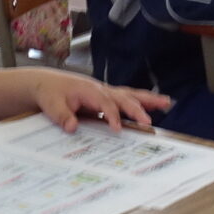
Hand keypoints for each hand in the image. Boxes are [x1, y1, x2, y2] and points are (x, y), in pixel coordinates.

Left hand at [31, 72, 167, 133]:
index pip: (105, 104)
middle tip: (148, 122)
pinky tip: (156, 105)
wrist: (46, 83)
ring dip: (148, 99)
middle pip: (123, 98)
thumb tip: (72, 127)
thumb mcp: (51, 105)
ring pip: (130, 95)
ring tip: (167, 103)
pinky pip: (128, 98)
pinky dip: (142, 101)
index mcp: (89, 90)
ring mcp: (106, 92)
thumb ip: (62, 116)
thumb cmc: (50, 93)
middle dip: (137, 109)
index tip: (117, 130)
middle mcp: (101, 89)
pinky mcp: (107, 96)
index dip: (112, 116)